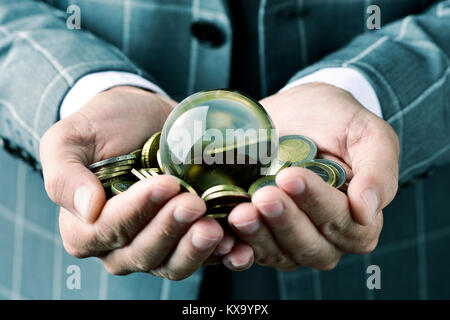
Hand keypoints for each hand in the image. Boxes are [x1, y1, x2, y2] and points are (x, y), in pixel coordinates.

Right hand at [40, 86, 233, 279]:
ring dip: (196, 250)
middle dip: (170, 229)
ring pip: (173, 264)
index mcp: (85, 226)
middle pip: (144, 253)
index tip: (164, 184)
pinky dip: (221, 255)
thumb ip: (64, 174)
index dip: (136, 212)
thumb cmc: (105, 125)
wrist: (144, 117)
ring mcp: (157, 244)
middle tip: (194, 202)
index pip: (107, 231)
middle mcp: (120, 245)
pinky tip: (236, 245)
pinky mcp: (187, 238)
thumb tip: (87, 209)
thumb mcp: (70, 138)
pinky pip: (204, 258)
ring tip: (215, 227)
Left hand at [223, 83, 398, 270]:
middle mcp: (326, 235)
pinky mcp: (262, 232)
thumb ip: (378, 170)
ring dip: (259, 237)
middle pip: (310, 247)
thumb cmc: (338, 122)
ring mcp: (290, 237)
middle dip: (286, 223)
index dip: (318, 205)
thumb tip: (367, 211)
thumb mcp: (367, 134)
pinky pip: (250, 252)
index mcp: (358, 217)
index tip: (292, 177)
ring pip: (279, 254)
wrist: (299, 113)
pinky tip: (225, 241)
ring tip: (241, 213)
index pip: (345, 225)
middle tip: (263, 196)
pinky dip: (237, 251)